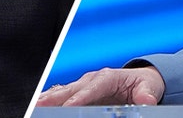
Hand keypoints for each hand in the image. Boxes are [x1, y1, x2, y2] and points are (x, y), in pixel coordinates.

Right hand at [36, 66, 165, 106]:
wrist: (141, 80)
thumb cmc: (144, 83)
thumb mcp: (149, 88)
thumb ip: (146, 95)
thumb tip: (147, 101)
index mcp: (108, 77)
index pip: (92, 88)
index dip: (80, 97)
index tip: (69, 106)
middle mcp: (93, 79)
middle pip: (71, 88)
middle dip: (55, 96)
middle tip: (39, 104)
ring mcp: (85, 85)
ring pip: (63, 91)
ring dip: (47, 98)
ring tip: (33, 105)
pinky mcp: (81, 92)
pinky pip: (63, 95)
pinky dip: (50, 99)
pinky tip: (39, 105)